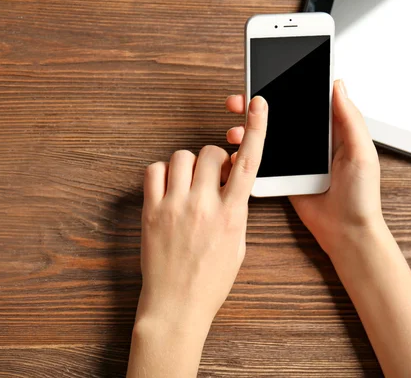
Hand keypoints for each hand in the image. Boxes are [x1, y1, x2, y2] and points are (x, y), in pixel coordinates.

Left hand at [137, 96, 267, 331]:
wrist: (176, 305)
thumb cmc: (209, 281)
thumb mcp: (237, 246)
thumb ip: (236, 210)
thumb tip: (231, 183)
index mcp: (232, 215)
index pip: (248, 162)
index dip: (257, 128)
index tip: (258, 104)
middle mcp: (204, 206)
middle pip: (210, 153)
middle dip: (214, 158)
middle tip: (210, 176)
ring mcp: (175, 206)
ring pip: (181, 156)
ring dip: (188, 163)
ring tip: (187, 183)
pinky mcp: (151, 211)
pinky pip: (154, 170)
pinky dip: (162, 172)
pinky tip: (168, 188)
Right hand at [225, 80, 382, 258]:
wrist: (347, 232)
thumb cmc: (361, 196)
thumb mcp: (362, 153)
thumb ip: (350, 119)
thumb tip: (338, 86)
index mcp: (332, 130)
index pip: (307, 100)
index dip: (287, 87)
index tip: (267, 78)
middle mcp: (311, 141)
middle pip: (281, 116)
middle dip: (257, 107)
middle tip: (239, 102)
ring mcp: (296, 159)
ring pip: (268, 137)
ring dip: (249, 130)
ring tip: (236, 131)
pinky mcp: (284, 177)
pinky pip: (264, 162)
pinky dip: (249, 156)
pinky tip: (239, 155)